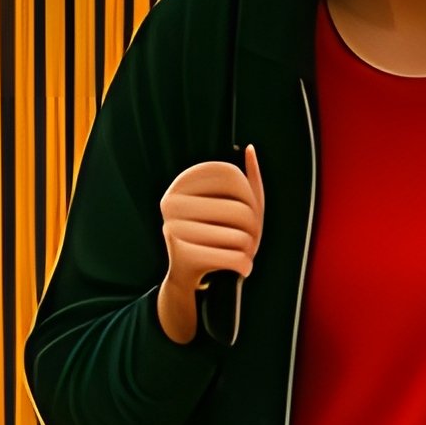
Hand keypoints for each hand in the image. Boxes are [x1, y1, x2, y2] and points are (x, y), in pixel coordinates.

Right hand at [156, 144, 264, 343]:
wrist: (189, 275)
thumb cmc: (216, 234)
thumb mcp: (234, 205)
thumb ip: (246, 177)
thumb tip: (250, 149)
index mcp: (182, 182)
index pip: (231, 175)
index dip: (250, 194)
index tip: (250, 211)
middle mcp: (171, 202)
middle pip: (240, 209)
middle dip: (254, 227)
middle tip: (251, 239)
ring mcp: (173, 228)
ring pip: (240, 236)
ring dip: (250, 248)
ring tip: (244, 253)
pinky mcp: (182, 255)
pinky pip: (230, 257)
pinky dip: (243, 265)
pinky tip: (242, 267)